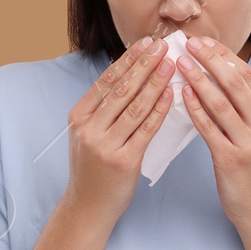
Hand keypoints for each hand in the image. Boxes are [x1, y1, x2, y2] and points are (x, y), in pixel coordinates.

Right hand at [64, 37, 175, 227]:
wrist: (88, 207)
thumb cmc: (93, 169)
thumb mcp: (87, 135)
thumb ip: (102, 110)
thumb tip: (129, 77)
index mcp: (79, 117)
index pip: (106, 81)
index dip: (128, 60)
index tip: (146, 43)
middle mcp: (89, 129)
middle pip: (121, 89)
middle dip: (144, 64)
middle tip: (162, 45)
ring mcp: (105, 145)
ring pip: (134, 106)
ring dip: (155, 82)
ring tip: (171, 64)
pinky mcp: (124, 161)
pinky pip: (146, 129)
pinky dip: (159, 110)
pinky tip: (171, 95)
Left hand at [175, 35, 250, 232]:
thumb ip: (248, 112)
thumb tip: (221, 81)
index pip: (247, 76)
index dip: (225, 56)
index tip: (204, 42)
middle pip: (235, 83)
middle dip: (210, 59)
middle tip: (188, 43)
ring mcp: (249, 143)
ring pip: (221, 102)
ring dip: (198, 79)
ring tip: (179, 64)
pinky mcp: (232, 160)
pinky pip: (210, 128)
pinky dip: (195, 109)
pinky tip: (182, 95)